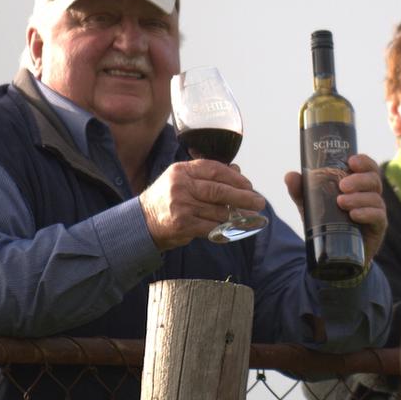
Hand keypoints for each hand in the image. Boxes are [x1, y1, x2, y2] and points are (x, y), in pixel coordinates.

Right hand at [140, 160, 265, 250]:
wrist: (141, 222)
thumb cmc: (167, 200)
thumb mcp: (182, 180)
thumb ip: (207, 175)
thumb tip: (237, 171)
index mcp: (182, 170)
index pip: (215, 169)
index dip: (235, 178)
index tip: (249, 185)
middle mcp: (181, 186)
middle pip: (219, 190)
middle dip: (243, 197)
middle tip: (259, 201)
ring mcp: (181, 206)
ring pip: (218, 211)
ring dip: (238, 216)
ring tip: (251, 217)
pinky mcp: (183, 224)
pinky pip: (211, 227)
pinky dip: (226, 230)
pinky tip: (235, 230)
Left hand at [285, 153, 386, 261]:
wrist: (333, 253)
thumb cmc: (326, 223)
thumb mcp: (312, 206)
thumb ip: (301, 191)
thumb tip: (290, 175)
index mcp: (359, 186)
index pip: (368, 168)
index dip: (364, 162)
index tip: (351, 161)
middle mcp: (370, 196)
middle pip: (374, 180)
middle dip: (359, 180)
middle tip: (342, 185)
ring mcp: (376, 212)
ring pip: (375, 198)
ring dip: (359, 198)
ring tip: (341, 202)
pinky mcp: (377, 229)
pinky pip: (378, 217)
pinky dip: (367, 213)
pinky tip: (354, 215)